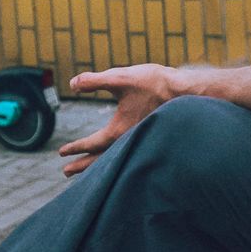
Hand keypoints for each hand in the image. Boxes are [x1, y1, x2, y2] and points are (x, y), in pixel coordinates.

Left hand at [60, 63, 195, 174]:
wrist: (188, 92)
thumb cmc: (154, 84)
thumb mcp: (120, 79)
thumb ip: (94, 81)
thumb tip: (72, 83)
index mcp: (118, 130)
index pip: (92, 144)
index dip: (75, 148)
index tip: (62, 152)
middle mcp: (129, 141)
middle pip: (102, 160)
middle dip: (83, 166)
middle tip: (66, 173)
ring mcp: (141, 142)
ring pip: (116, 159)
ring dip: (100, 165)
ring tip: (88, 171)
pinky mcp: (151, 138)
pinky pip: (129, 155)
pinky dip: (117, 160)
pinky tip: (117, 156)